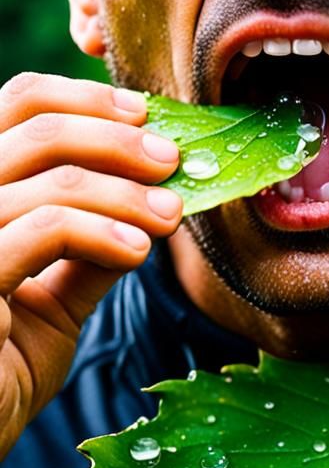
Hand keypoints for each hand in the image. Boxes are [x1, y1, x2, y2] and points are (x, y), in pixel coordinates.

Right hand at [0, 73, 182, 459]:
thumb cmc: (0, 367)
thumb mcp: (56, 295)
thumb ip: (91, 242)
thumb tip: (157, 194)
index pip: (18, 102)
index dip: (85, 99)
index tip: (145, 117)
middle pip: (35, 124)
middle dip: (117, 136)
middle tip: (172, 162)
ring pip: (50, 176)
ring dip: (126, 191)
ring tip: (171, 216)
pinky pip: (44, 229)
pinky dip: (103, 231)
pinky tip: (139, 250)